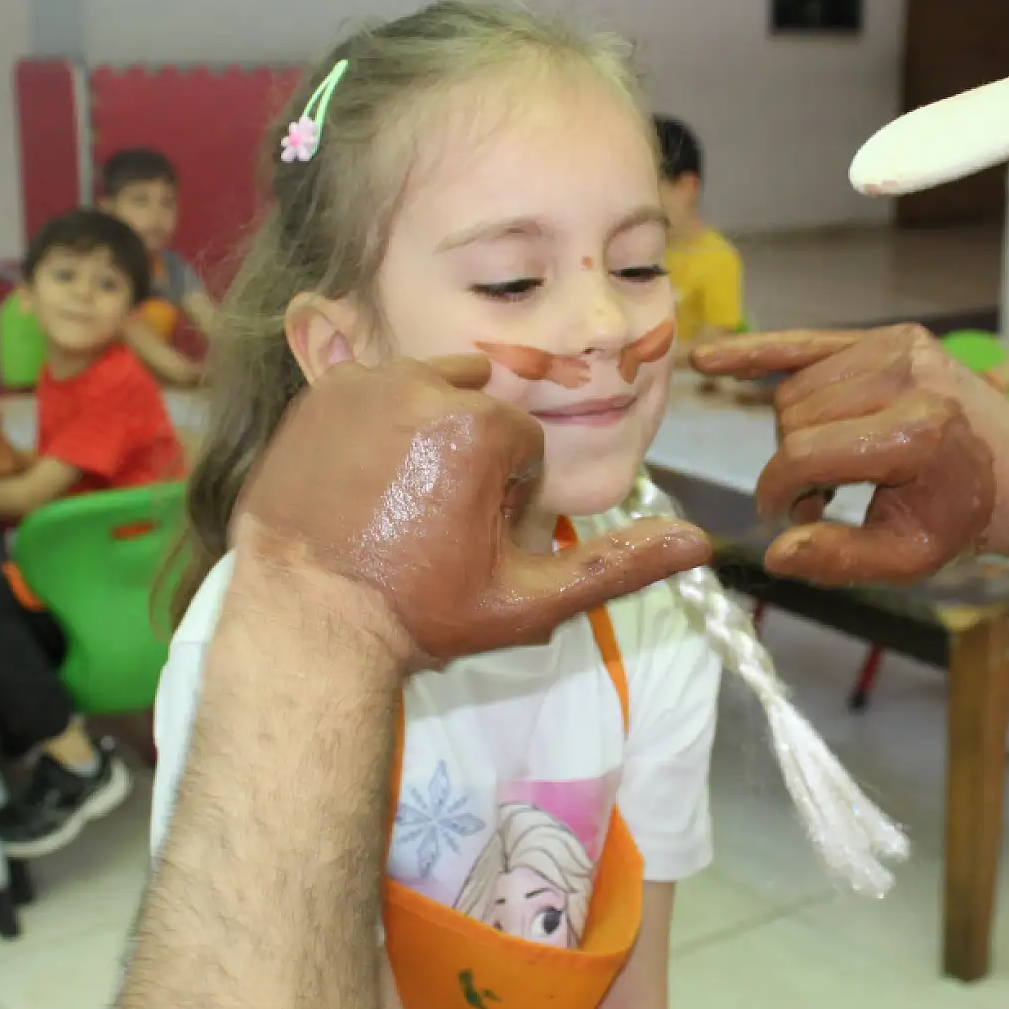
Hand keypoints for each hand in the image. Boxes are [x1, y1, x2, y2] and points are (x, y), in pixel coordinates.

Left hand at [234, 354, 712, 667]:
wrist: (305, 623)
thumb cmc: (420, 613)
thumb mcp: (528, 599)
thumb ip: (616, 566)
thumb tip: (702, 543)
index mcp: (482, 427)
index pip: (524, 447)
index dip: (509, 501)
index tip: (474, 544)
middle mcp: (422, 386)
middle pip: (478, 413)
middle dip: (469, 464)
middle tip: (432, 530)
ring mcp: (362, 384)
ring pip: (425, 395)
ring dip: (425, 439)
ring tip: (398, 507)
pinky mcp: (319, 394)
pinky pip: (372, 395)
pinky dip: (374, 431)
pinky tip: (361, 488)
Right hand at [692, 325, 1008, 585]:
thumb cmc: (961, 518)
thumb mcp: (907, 559)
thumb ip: (838, 559)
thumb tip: (776, 554)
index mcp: (915, 433)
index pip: (804, 455)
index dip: (778, 492)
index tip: (785, 518)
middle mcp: (907, 379)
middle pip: (793, 418)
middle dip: (791, 464)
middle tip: (820, 499)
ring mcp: (900, 349)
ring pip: (795, 390)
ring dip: (795, 432)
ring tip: (828, 467)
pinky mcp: (894, 336)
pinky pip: (806, 342)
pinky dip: (757, 350)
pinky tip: (707, 357)